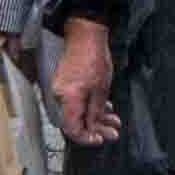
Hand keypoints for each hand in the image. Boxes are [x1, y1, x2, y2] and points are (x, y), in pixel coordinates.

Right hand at [51, 18, 118, 146]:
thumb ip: (96, 112)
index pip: (71, 129)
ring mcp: (62, 90)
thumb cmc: (94, 59)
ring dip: (97, 118)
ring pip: (79, 112)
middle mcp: (60, 96)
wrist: (85, 35)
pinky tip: (106, 108)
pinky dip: (91, 107)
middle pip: (76, 121)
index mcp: (68, 99)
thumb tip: (93, 129)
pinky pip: (77, 102)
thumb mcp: (100, 90)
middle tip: (114, 131)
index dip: (86, 138)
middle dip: (97, 128)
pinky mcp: (66, 85)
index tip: (101, 139)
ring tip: (114, 120)